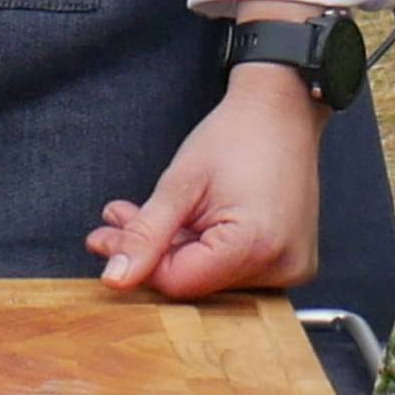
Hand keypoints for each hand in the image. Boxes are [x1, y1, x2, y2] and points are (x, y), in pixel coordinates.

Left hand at [86, 68, 323, 298]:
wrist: (280, 113)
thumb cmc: (236, 136)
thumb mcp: (181, 182)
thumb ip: (146, 234)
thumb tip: (116, 278)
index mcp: (257, 246)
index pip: (179, 281)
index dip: (138, 261)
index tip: (105, 238)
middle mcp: (281, 267)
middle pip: (194, 280)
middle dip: (150, 251)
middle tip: (117, 220)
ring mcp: (289, 268)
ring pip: (209, 276)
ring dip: (171, 248)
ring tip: (141, 215)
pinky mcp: (287, 262)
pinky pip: (231, 267)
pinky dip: (200, 248)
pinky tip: (179, 222)